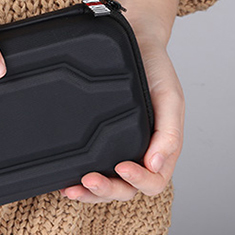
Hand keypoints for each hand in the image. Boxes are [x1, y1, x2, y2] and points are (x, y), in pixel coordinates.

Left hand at [60, 14, 184, 202]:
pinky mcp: (98, 143)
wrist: (135, 43)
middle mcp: (139, 154)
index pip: (153, 180)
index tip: (122, 166)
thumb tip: (156, 165)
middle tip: (88, 180)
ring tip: (71, 188)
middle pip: (126, 189)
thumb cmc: (156, 71)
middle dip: (107, 189)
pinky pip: (90, 168)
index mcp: (160, 148)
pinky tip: (64, 179)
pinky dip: (78, 179)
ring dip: (90, 192)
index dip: (138, 180)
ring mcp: (117, 150)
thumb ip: (169, 133)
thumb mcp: (170, 98)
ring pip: (107, 186)